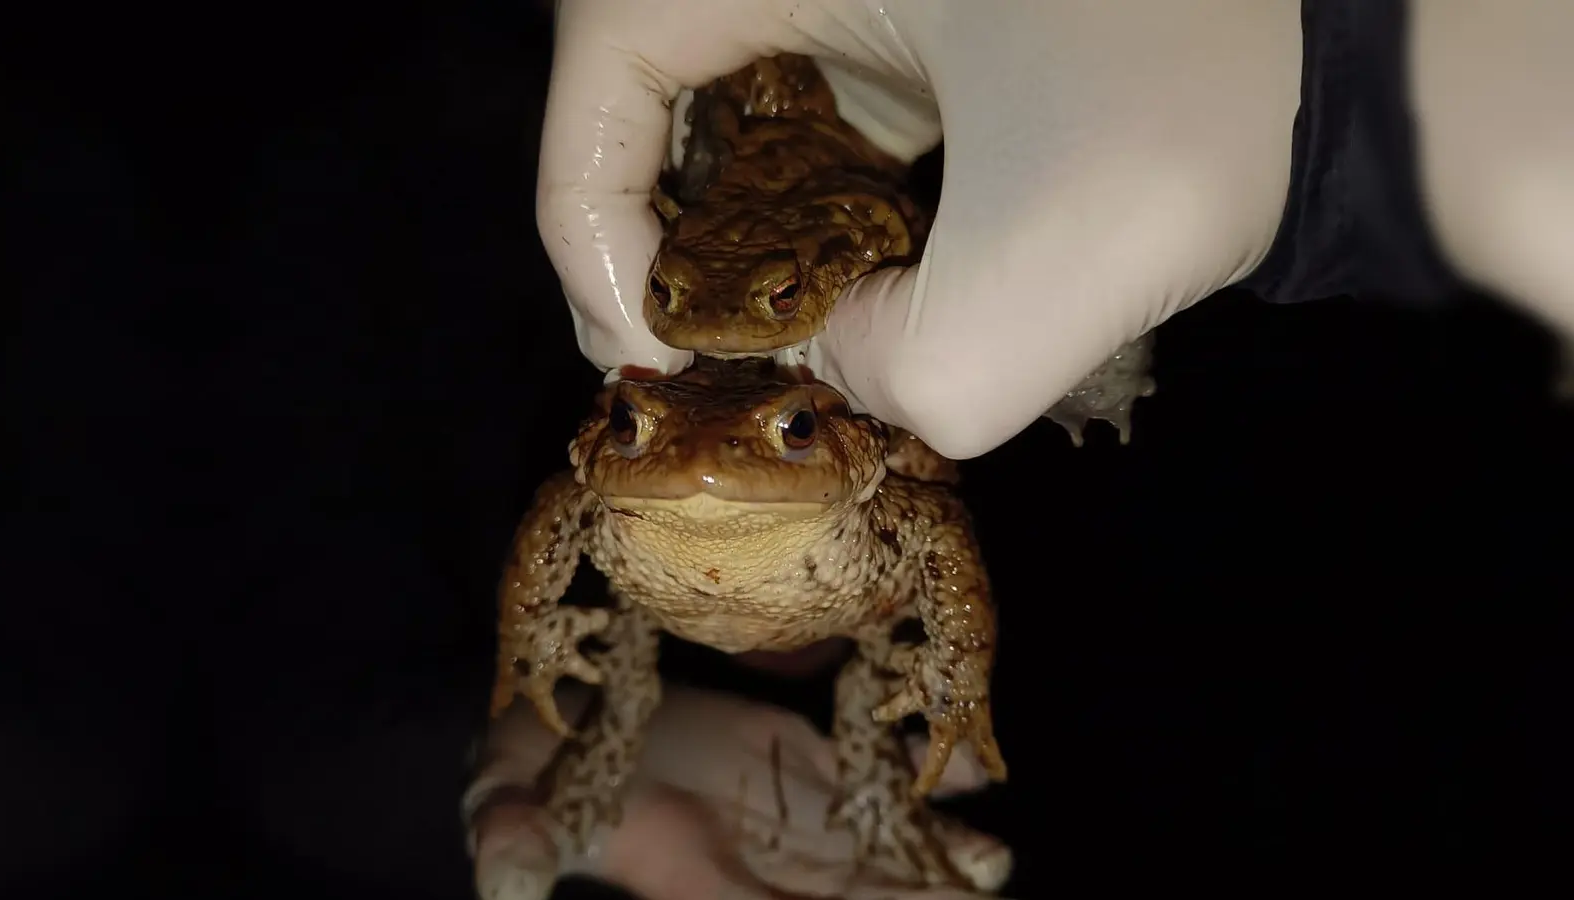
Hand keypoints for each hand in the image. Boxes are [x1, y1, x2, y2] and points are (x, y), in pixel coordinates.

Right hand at [463, 682, 1013, 899]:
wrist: (557, 726)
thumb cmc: (525, 776)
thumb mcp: (504, 806)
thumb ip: (511, 843)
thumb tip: (503, 886)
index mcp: (694, 882)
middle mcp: (757, 861)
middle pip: (848, 898)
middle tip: (979, 894)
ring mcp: (788, 809)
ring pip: (877, 846)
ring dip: (936, 858)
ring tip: (990, 860)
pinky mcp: (801, 757)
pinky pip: (872, 773)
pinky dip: (922, 780)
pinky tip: (971, 781)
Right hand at [537, 0, 1299, 457]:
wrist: (1358, 55)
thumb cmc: (1213, 104)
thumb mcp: (1046, 272)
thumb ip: (902, 374)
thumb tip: (834, 359)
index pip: (606, 58)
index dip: (587, 215)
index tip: (651, 343)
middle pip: (652, 81)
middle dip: (648, 229)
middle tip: (679, 355)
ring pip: (729, 101)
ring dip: (726, 224)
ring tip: (759, 333)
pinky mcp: (918, 19)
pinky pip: (808, 108)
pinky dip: (799, 204)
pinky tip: (838, 281)